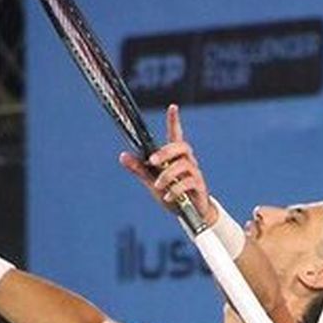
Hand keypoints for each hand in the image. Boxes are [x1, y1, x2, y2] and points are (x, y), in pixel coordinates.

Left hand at [118, 104, 216, 223]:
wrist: (191, 215)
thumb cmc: (172, 194)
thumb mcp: (152, 181)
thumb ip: (140, 169)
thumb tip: (122, 156)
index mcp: (175, 157)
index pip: (176, 134)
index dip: (174, 121)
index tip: (172, 107)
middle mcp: (187, 161)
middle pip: (181, 146)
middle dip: (165, 152)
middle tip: (152, 161)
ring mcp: (194, 173)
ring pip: (183, 165)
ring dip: (168, 175)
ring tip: (158, 186)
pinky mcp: (199, 187)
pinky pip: (189, 183)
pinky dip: (176, 190)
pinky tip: (167, 197)